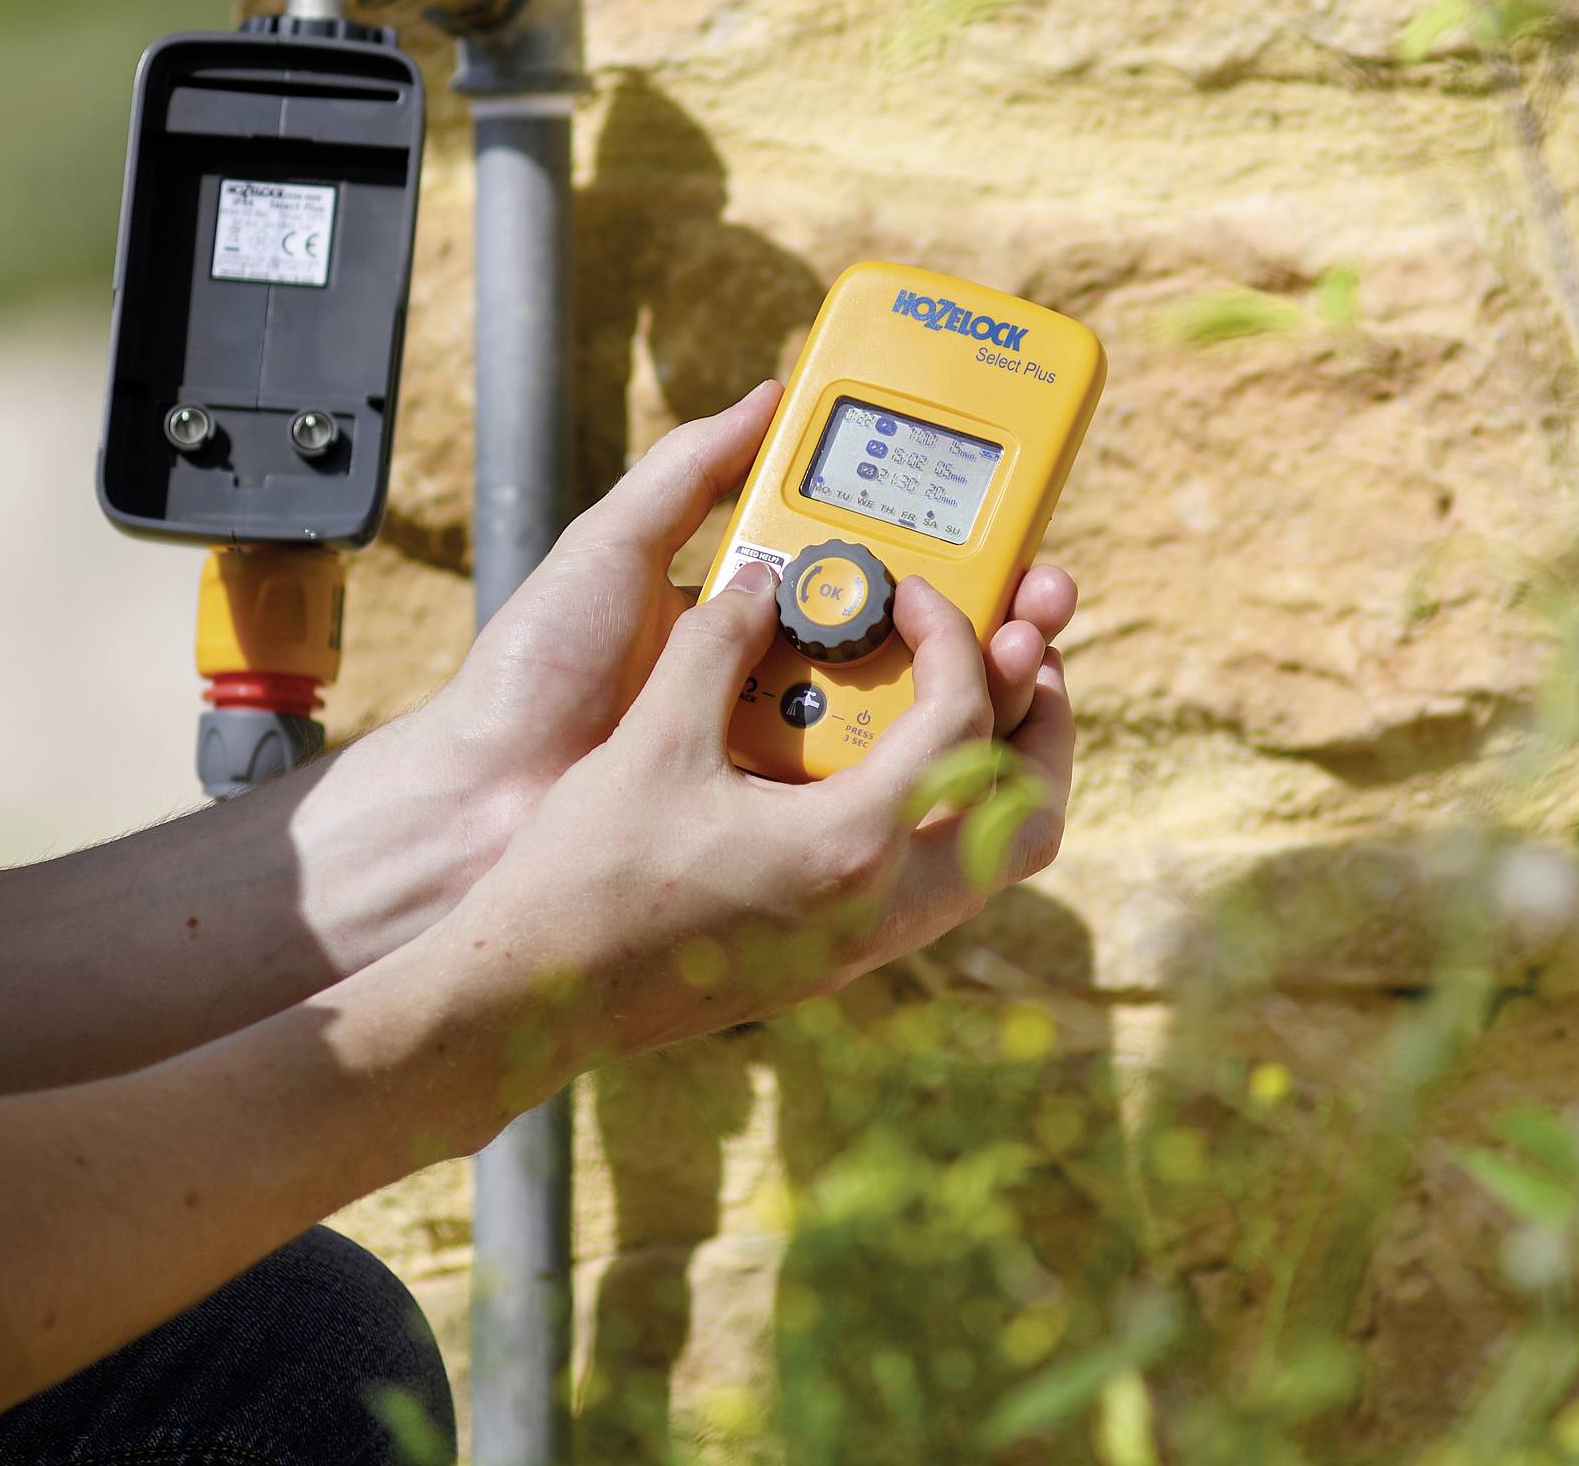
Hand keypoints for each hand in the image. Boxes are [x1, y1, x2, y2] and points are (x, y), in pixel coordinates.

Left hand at [407, 379, 1076, 883]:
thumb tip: (773, 393)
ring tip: (1017, 661)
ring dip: (973, 697)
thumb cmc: (536, 672)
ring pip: (905, 730)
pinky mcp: (773, 831)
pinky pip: (860, 802)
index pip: (873, 575)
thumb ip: (692, 469)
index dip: (946, 557)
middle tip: (1042, 601)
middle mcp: (778, 687)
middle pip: (913, 653)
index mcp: (751, 616)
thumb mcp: (613, 545)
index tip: (1007, 530)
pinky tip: (962, 742)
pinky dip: (914, 773)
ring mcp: (781, 765)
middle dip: (990, 624)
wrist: (479, 794)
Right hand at [444, 559, 1073, 1067]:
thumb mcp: (654, 739)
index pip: (961, 725)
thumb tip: (762, 584)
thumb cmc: (587, 877)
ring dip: (1001, 777)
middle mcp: (877, 909)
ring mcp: (861, 945)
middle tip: (1018, 657)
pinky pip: (936, 883)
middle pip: (1031, 818)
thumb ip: (718, 644)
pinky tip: (887, 763)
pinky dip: (945, 814)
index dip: (953, 640)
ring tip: (967, 701)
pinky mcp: (834, 958)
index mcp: (848, 849)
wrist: (535, 994)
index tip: (912, 596)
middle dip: (1042, 728)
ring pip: (995, 864)